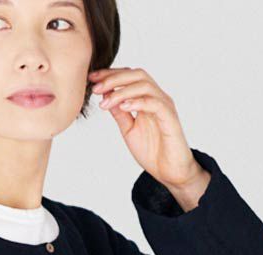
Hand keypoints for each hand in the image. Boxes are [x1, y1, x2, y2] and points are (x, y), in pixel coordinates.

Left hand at [88, 66, 209, 207]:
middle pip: (136, 75)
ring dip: (122, 91)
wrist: (170, 172)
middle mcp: (156, 97)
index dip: (110, 75)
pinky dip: (138, 102)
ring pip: (144, 85)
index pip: (129, 77)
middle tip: (95, 88)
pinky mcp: (170, 118)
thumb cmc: (153, 152)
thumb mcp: (129, 130)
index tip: (92, 79)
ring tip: (105, 102)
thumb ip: (119, 114)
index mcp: (146, 99)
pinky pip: (154, 103)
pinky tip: (123, 107)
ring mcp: (164, 106)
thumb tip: (105, 97)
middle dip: (114, 78)